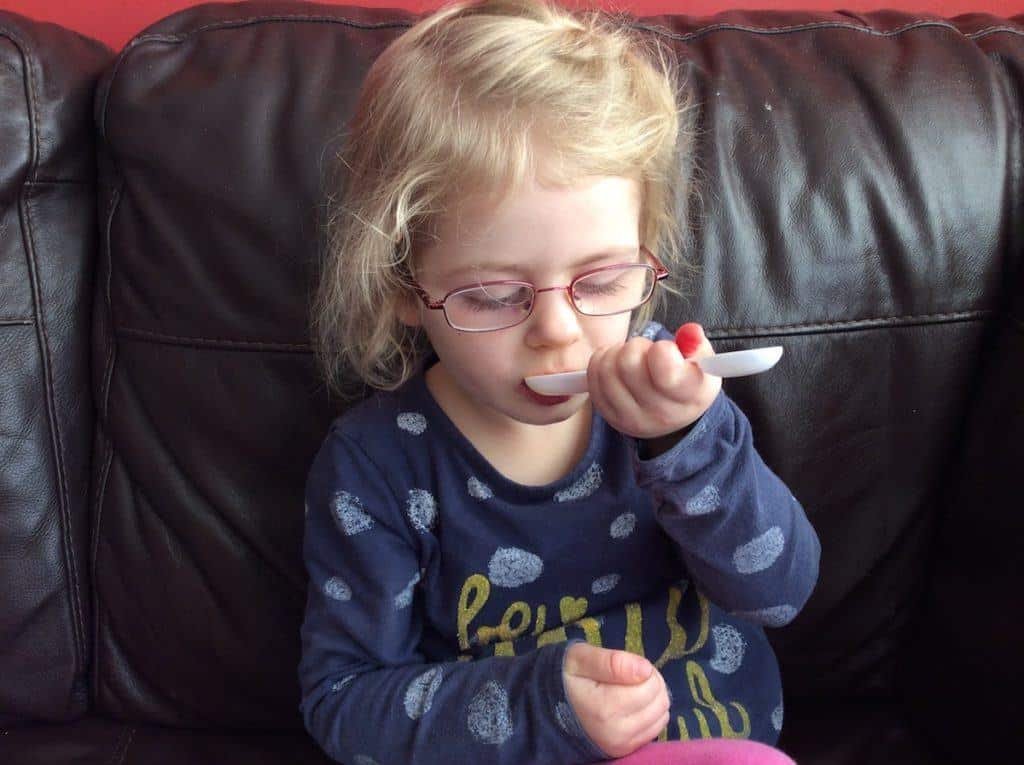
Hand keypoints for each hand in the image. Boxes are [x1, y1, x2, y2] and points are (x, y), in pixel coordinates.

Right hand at [563, 642, 670, 758]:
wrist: (550, 710)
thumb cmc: (567, 679)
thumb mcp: (581, 659)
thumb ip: (612, 662)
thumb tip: (645, 669)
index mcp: (604, 707)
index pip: (649, 683)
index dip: (644, 668)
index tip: (626, 666)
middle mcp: (616, 731)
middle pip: (658, 699)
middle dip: (651, 682)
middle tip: (630, 676)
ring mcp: (622, 744)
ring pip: (661, 714)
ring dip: (653, 698)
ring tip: (631, 689)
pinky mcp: (626, 749)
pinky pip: (656, 728)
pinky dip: (650, 714)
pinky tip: (633, 705)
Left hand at [586, 323, 721, 439]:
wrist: (674, 414)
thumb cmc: (688, 380)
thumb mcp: (702, 362)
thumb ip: (697, 344)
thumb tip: (690, 332)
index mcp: (687, 398)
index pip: (666, 373)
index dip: (662, 350)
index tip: (665, 350)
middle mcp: (658, 414)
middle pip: (628, 364)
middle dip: (636, 346)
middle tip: (646, 350)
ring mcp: (630, 418)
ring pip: (606, 368)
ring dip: (616, 352)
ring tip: (631, 356)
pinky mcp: (608, 414)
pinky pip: (592, 377)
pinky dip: (601, 360)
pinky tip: (616, 363)